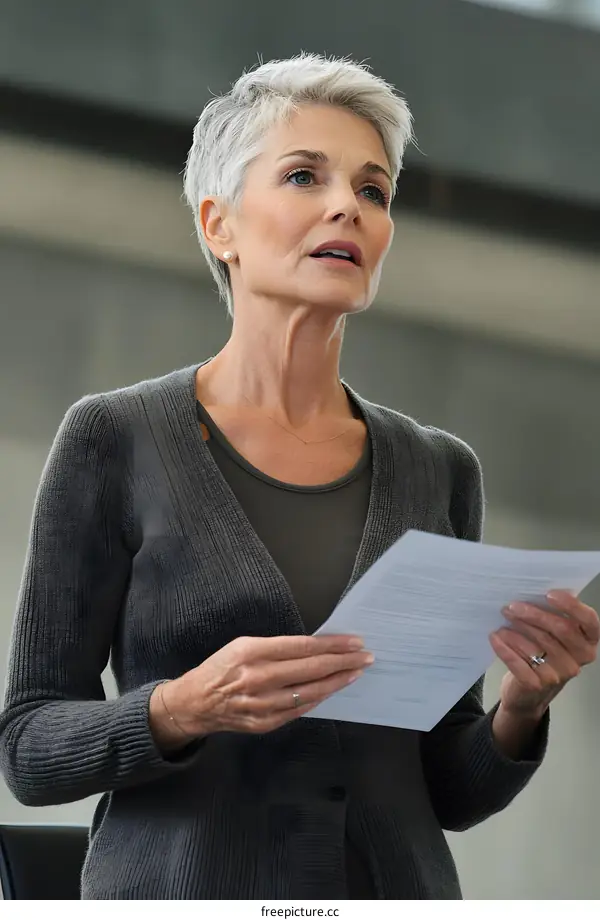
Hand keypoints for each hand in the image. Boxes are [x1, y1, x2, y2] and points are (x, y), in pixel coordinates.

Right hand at [155, 634, 372, 740]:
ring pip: (311, 692)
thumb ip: (277, 648)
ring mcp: (262, 704)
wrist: (195, 703)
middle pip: (311, 669)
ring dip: (337, 682)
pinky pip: (300, 710)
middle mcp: (258, 678)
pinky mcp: (265, 723)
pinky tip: (332, 689)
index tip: (354, 642)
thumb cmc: (221, 668)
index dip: (333, 645)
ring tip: (356, 672)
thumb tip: (315, 648)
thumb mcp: (243, 645)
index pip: (303, 647)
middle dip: (343, 662)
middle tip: (365, 656)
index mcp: (252, 653)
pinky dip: (319, 698)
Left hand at [490, 589, 598, 718]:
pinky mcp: (537, 685)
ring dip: (516, 629)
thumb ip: (554, 616)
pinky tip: (495, 637)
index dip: (571, 606)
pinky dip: (504, 648)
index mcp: (588, 641)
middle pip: (560, 630)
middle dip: (534, 614)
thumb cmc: (544, 654)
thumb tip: (537, 589)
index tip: (549, 594)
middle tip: (511, 606)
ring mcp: (560, 675)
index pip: (589, 621)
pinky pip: (518, 663)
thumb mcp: (554, 636)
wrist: (529, 693)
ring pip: (537, 645)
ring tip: (503, 618)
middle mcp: (579, 659)